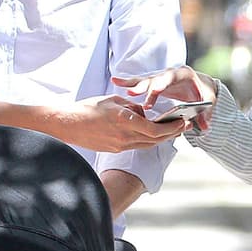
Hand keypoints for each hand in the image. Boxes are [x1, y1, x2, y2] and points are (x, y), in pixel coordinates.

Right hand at [57, 94, 188, 151]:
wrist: (68, 124)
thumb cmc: (88, 108)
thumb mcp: (114, 101)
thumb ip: (133, 107)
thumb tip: (145, 112)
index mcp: (125, 121)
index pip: (155, 130)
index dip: (171, 128)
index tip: (182, 122)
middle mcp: (124, 137)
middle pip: (155, 140)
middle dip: (171, 133)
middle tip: (183, 126)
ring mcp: (119, 146)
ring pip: (146, 144)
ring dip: (160, 138)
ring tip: (171, 130)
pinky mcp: (114, 150)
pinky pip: (136, 145)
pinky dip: (146, 139)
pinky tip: (151, 133)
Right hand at [114, 66, 217, 131]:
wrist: (201, 84)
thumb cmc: (204, 91)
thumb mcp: (208, 99)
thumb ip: (206, 113)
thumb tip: (205, 126)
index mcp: (182, 74)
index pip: (169, 78)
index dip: (160, 86)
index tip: (152, 95)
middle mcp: (169, 73)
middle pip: (154, 79)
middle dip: (143, 87)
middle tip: (132, 93)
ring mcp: (160, 77)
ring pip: (144, 80)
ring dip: (133, 86)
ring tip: (120, 87)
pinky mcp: (154, 83)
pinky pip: (140, 83)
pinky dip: (129, 84)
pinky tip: (116, 81)